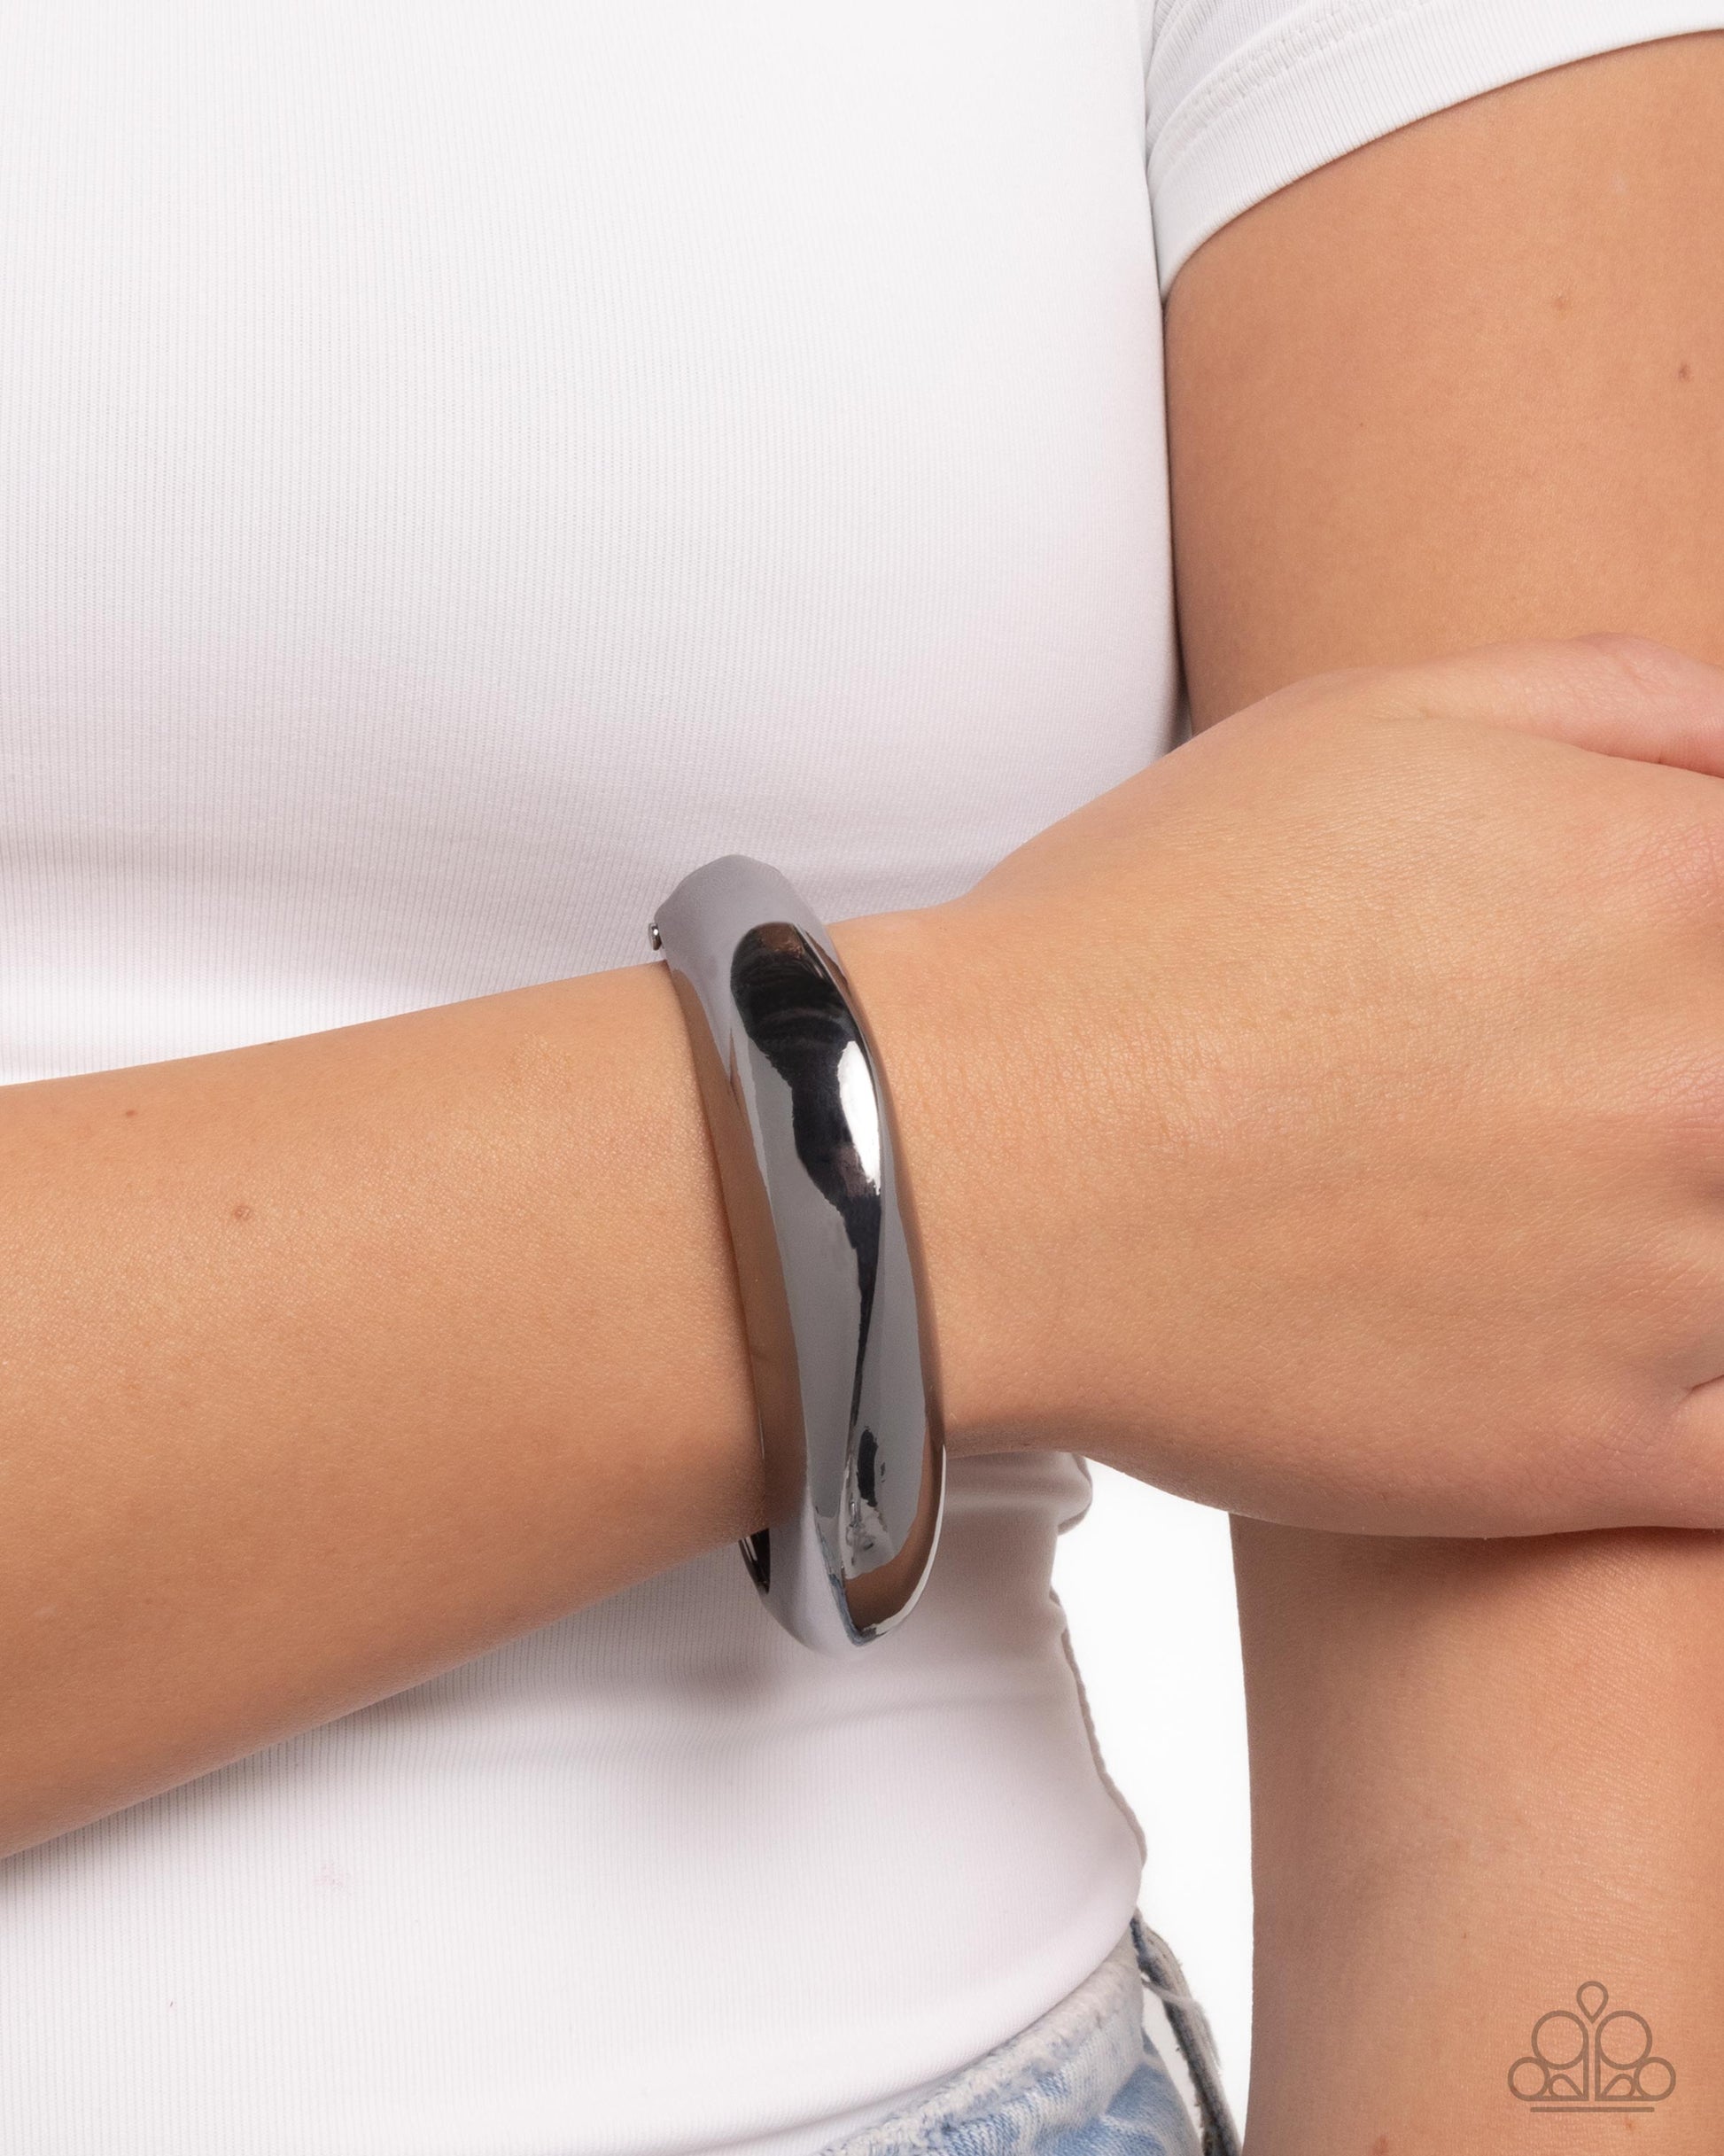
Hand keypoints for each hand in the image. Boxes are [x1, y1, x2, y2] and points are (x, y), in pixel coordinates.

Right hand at [842, 637, 1723, 1534]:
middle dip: (1702, 1089)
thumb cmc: (1143, 934)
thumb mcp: (1373, 721)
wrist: (974, 1169)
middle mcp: (1709, 1078)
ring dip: (1707, 1233)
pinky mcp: (1594, 1452)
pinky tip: (1652, 1357)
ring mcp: (1666, 1280)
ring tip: (1575, 1214)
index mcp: (1683, 880)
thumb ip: (1633, 700)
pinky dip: (1723, 1403)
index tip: (1672, 1013)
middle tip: (1604, 1107)